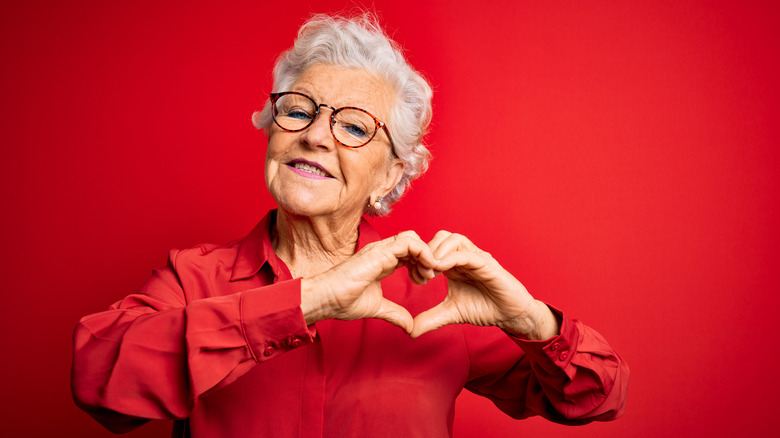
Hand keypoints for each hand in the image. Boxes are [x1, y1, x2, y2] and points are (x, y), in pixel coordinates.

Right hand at [301, 231, 437, 332]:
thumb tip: (409, 326)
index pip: (408, 252)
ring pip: (412, 238)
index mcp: (382, 261)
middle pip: (413, 241)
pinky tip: (427, 268)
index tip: (424, 281)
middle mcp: (382, 252)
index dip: (421, 263)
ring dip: (426, 254)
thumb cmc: (342, 301)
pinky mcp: (379, 252)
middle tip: (429, 277)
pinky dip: (423, 252)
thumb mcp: (377, 308)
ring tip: (429, 273)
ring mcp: (380, 249)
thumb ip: (395, 313)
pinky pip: (409, 243)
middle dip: (426, 257)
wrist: (325, 299)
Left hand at [411, 231, 558, 339]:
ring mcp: (476, 258)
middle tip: (421, 273)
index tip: (413, 278)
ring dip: (438, 251)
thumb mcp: (451, 313)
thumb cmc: (484, 308)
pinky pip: (467, 254)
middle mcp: (464, 257)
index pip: (432, 247)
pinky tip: (441, 270)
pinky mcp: (487, 264)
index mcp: (453, 264)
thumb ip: (431, 319)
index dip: (419, 258)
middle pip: (441, 236)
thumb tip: (411, 331)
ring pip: (453, 239)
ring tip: (431, 271)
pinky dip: (451, 258)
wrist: (510, 315)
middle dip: (427, 251)